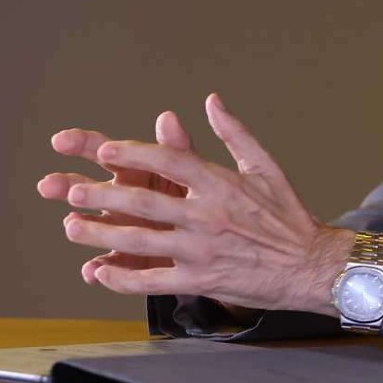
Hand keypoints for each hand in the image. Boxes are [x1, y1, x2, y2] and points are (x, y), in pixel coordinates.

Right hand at [38, 110, 192, 285]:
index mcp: (134, 170)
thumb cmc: (199, 196)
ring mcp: (120, 229)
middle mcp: (120, 198)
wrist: (217, 237)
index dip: (82, 144)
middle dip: (68, 185)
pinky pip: (111, 265)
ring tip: (73, 225)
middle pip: (87, 187)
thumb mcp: (191, 170)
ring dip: (81, 226)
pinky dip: (100, 269)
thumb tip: (168, 117)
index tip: (61, 141)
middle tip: (49, 185)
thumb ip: (177, 148)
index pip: (103, 151)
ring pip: (92, 226)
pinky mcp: (128, 260)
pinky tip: (93, 271)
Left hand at [40, 94, 353, 314]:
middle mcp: (207, 215)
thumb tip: (211, 101)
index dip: (134, 154)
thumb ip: (234, 133)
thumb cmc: (289, 215)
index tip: (105, 151)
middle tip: (71, 190)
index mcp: (222, 184)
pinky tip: (101, 270)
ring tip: (72, 227)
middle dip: (101, 195)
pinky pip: (151, 281)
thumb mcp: (266, 167)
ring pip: (139, 242)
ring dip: (101, 234)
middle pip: (144, 202)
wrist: (311, 264)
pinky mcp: (200, 280)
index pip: (170, 162)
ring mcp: (201, 250)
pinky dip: (122, 278)